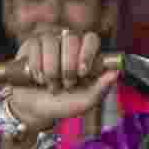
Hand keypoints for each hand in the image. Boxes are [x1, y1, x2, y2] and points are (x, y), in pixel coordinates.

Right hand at [0, 29, 119, 131]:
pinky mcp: (32, 45)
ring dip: (51, 69)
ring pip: (51, 42)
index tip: (83, 72)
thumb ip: (101, 88)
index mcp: (86, 54)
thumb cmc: (62, 104)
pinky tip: (38, 78)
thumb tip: (116, 73)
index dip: (87, 53)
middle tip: (67, 84)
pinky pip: (35, 46)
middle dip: (68, 66)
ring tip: (51, 84)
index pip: (91, 39)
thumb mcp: (84, 102)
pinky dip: (36, 67)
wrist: (34, 110)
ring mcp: (50, 42)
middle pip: (71, 38)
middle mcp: (69, 44)